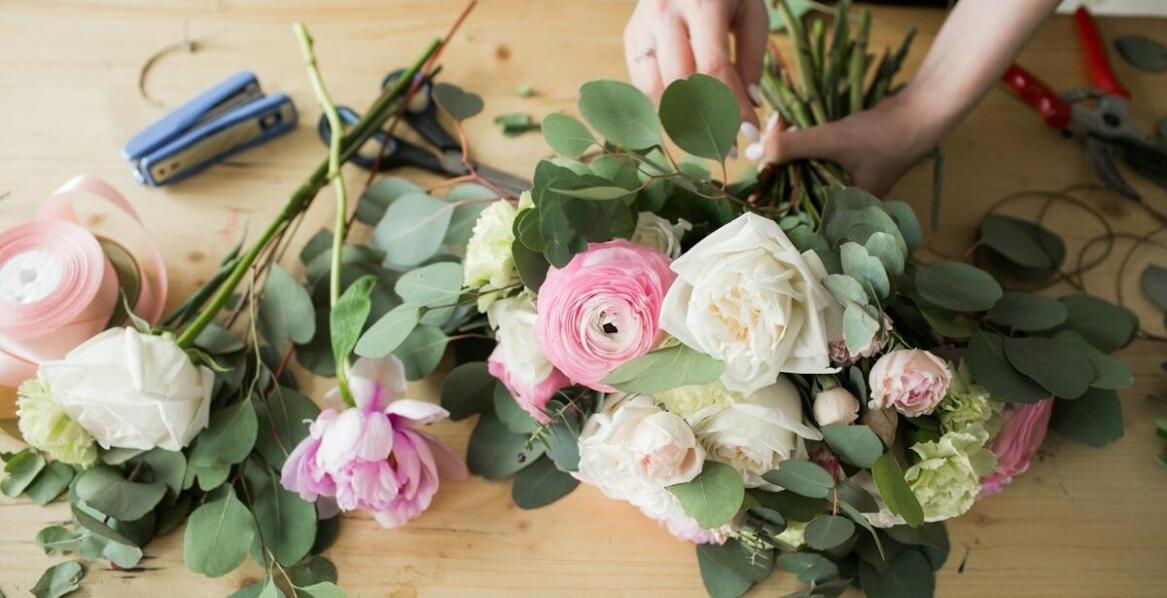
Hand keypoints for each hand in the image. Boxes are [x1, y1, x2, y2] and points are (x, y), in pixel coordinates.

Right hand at [623, 0, 768, 123]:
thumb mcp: (750, 13)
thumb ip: (752, 59)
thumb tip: (750, 106)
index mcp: (702, 4)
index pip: (713, 68)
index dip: (730, 107)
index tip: (747, 135)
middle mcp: (664, 14)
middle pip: (679, 83)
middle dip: (704, 122)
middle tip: (725, 146)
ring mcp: (642, 26)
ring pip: (654, 89)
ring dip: (681, 120)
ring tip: (705, 136)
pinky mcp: (631, 37)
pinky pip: (641, 83)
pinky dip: (663, 106)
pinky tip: (684, 114)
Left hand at [746, 93, 938, 195]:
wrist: (920, 113)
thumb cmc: (883, 136)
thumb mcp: (834, 140)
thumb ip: (794, 146)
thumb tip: (756, 152)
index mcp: (841, 209)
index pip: (796, 210)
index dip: (772, 193)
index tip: (754, 176)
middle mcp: (841, 200)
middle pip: (796, 187)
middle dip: (777, 164)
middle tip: (763, 139)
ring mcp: (843, 180)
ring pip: (803, 169)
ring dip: (788, 149)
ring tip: (775, 126)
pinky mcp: (844, 161)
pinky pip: (814, 156)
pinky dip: (802, 142)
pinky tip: (787, 126)